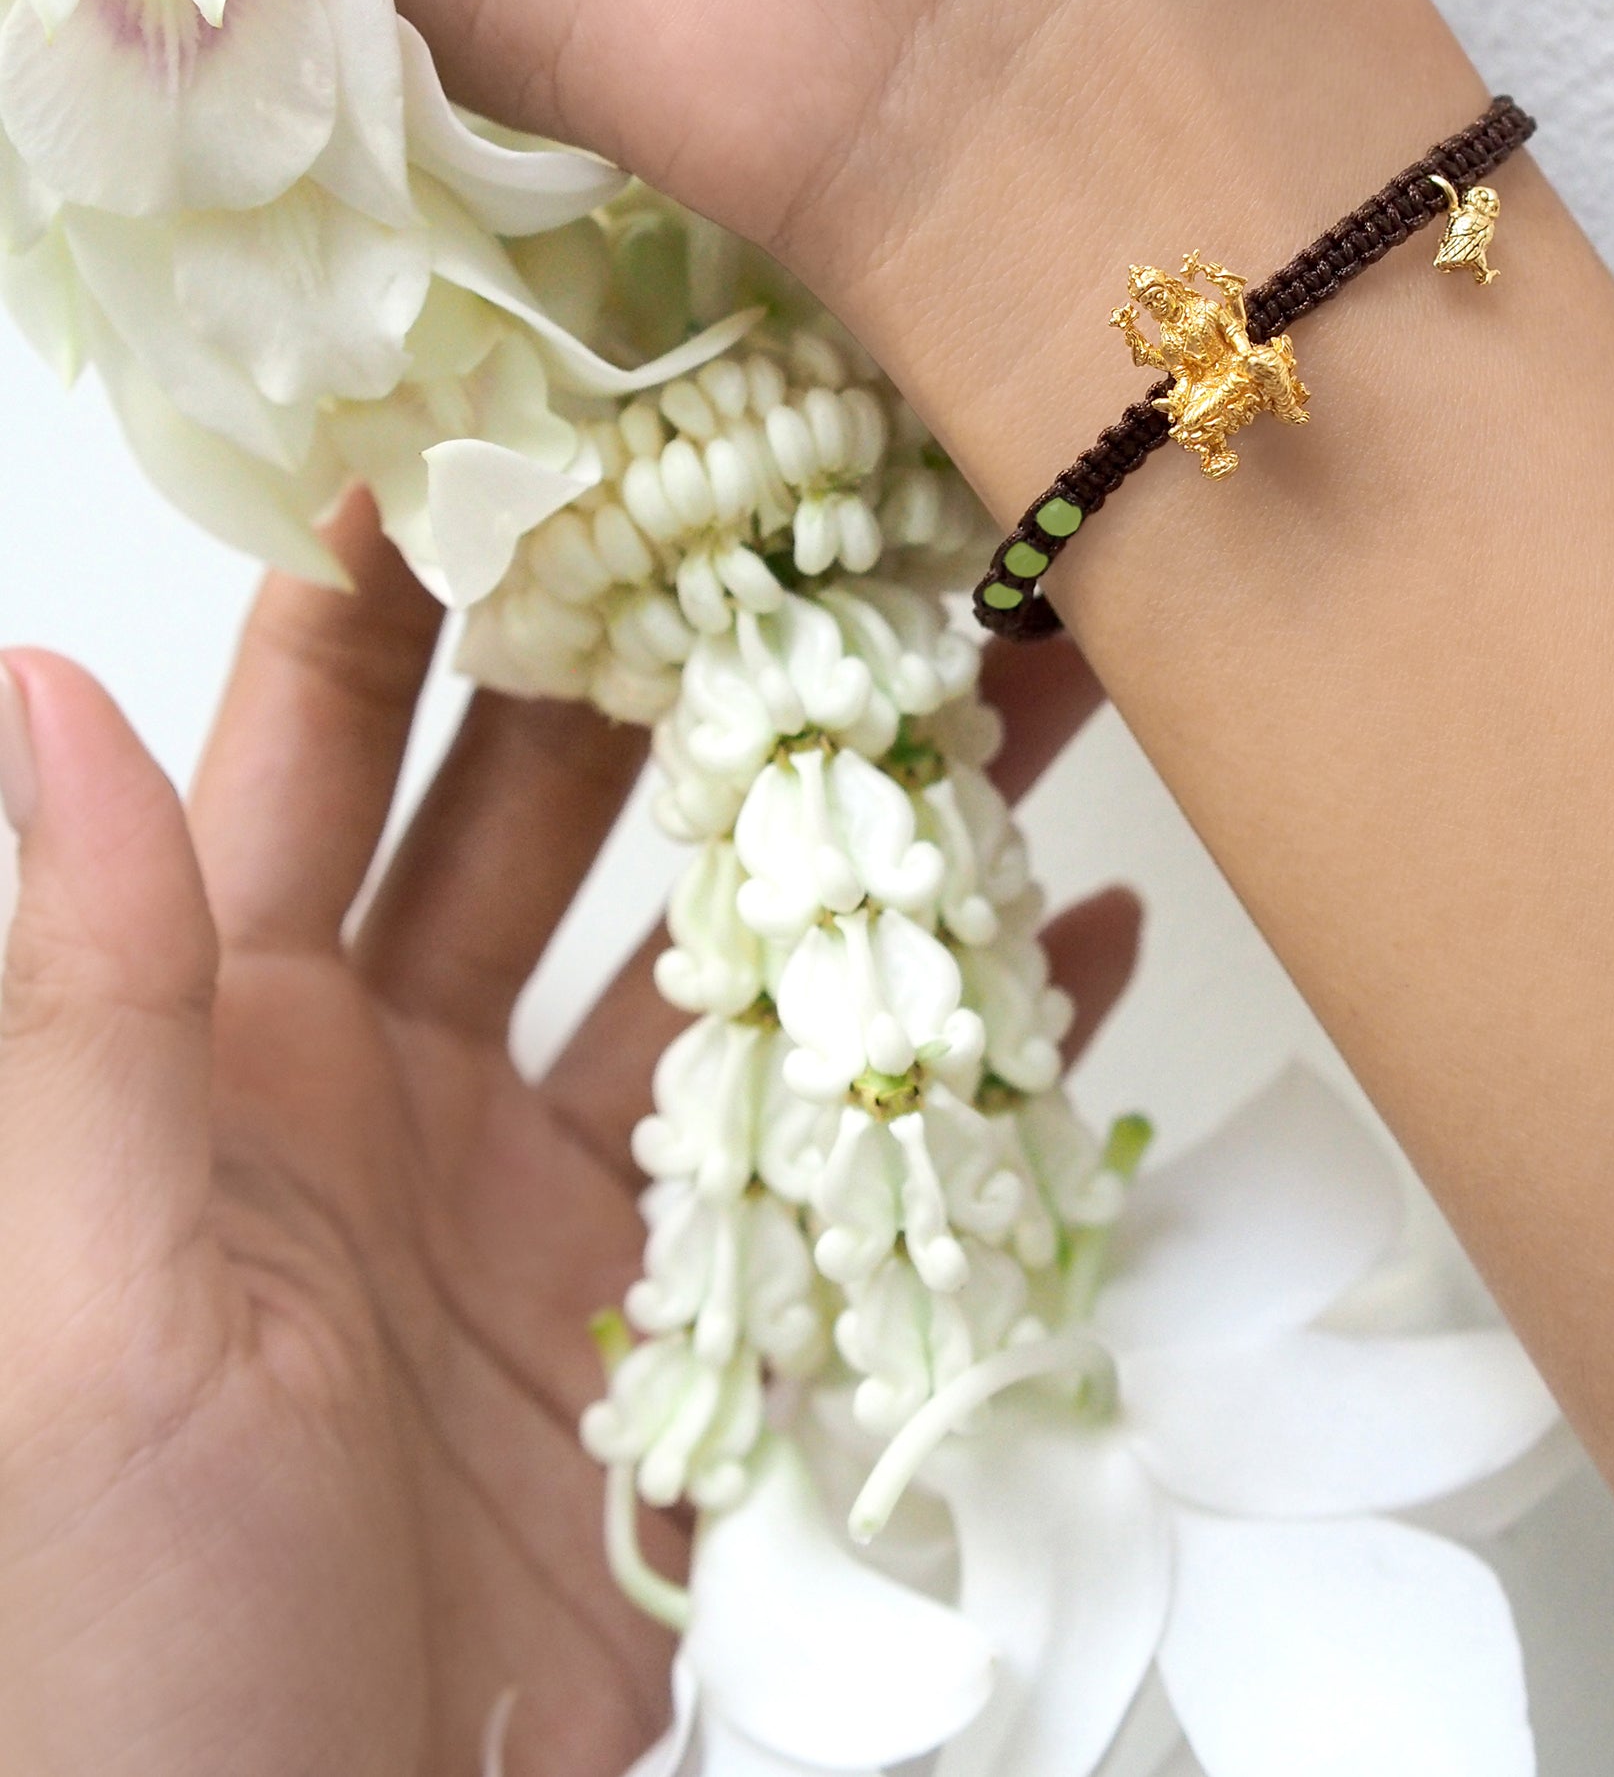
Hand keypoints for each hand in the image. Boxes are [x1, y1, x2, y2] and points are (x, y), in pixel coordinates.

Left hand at [0, 496, 1135, 1776]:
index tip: (558, 403)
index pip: (333, 733)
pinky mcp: (678, 1337)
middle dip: (698, 648)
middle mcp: (397, 1083)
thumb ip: (86, 996)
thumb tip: (35, 681)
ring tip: (1015, 670)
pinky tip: (1074, 946)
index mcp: (235, 1038)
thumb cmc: (110, 1645)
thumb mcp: (78, 1306)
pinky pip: (821, 1149)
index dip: (428, 569)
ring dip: (853, 816)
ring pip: (724, 948)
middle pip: (573, 804)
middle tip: (843, 498)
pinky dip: (943, 1050)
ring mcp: (554, 1204)